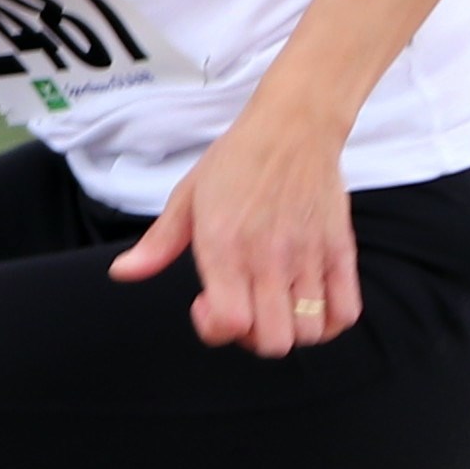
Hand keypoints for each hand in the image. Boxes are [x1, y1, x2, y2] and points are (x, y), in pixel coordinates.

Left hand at [106, 105, 356, 356]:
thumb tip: (123, 273)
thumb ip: (157, 244)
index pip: (229, 323)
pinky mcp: (340, 250)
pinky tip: (308, 303)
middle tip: (242, 308)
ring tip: (274, 305)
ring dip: (290, 331)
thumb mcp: (186, 198)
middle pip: (272, 342)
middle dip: (251, 338)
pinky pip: (346, 311)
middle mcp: (269, 258)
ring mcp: (309, 256)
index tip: (207, 303)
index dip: (215, 329)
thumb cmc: (236, 161)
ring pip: (309, 333)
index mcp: (225, 246)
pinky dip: (330, 321)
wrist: (293, 126)